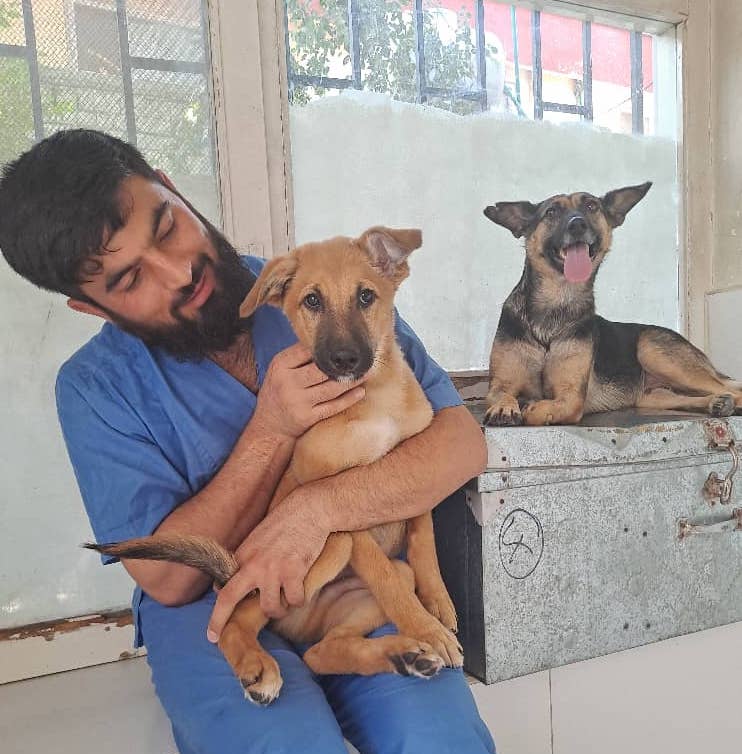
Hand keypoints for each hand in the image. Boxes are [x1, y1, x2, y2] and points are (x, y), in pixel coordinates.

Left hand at [207, 492, 329, 641]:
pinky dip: (299, 600)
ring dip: (279, 610)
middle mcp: (254, 564)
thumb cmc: (286, 521)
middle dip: (219, 621)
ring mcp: (274, 570)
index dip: (217, 605)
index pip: (222, 585)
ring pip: (270, 608)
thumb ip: (248, 558)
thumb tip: (239, 579)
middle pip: (229, 599)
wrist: (309, 509)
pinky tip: (301, 591)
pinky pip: (294, 601)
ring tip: (285, 604)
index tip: (213, 620)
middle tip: (214, 638)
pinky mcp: (294, 572)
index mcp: (243, 555)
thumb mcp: (258, 537)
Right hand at [251, 343, 365, 439]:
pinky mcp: (307, 418)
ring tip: (368, 372)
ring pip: (331, 388)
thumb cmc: (278, 391)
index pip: (308, 350)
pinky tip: (360, 391)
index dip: (328, 347)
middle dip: (344, 364)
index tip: (346, 343)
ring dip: (352, 380)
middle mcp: (288, 382)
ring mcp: (298, 402)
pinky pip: (333, 406)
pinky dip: (349, 399)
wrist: (268, 425)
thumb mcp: (280, 370)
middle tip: (364, 358)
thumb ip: (299, 357)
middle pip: (322, 369)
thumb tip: (329, 341)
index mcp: (281, 365)